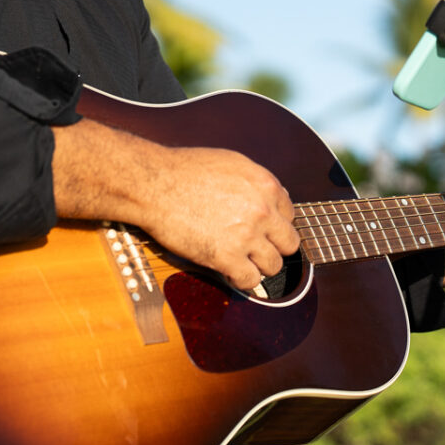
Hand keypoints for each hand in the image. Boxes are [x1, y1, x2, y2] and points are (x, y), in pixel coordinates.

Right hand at [135, 145, 298, 290]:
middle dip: (274, 247)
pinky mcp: (226, 257)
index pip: (290, 215)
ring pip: (274, 265)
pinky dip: (241, 280)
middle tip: (256, 248)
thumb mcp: (232, 163)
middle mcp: (263, 210)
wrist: (155, 184)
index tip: (261, 229)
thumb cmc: (186, 170)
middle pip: (289, 243)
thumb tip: (275, 197)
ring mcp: (246, 235)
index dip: (274, 223)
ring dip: (259, 266)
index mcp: (266, 185)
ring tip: (241, 260)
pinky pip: (250, 281)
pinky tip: (229, 271)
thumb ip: (257, 182)